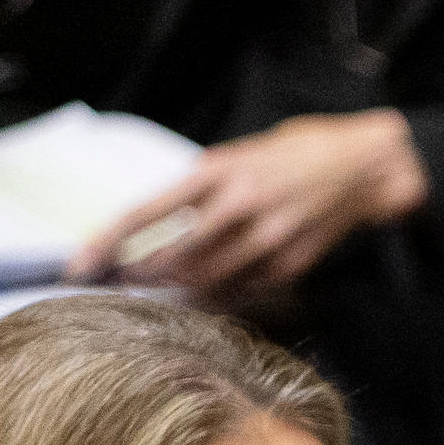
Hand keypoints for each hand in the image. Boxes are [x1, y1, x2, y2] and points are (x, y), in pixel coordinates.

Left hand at [79, 110, 428, 300]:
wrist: (364, 166)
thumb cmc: (295, 153)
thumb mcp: (238, 156)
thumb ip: (201, 190)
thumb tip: (156, 229)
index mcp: (216, 171)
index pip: (145, 213)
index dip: (106, 242)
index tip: (79, 265)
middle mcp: (238, 205)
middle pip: (170, 258)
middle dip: (140, 276)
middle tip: (122, 283)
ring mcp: (266, 238)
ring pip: (204, 280)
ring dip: (178, 288)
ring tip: (165, 287)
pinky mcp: (290, 263)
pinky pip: (241, 289)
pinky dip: (220, 292)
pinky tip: (215, 286)